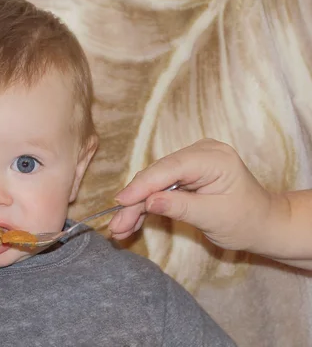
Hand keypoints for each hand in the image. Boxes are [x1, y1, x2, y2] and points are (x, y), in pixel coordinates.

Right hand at [110, 138, 273, 251]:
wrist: (263, 224)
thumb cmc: (245, 221)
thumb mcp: (213, 218)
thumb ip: (180, 206)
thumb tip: (149, 201)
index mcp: (214, 158)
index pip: (170, 168)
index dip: (142, 185)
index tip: (120, 202)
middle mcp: (201, 152)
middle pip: (157, 175)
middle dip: (135, 200)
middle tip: (116, 224)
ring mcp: (192, 160)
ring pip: (154, 181)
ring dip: (137, 205)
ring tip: (119, 228)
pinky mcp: (185, 171)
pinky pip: (160, 185)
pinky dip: (147, 203)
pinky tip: (131, 220)